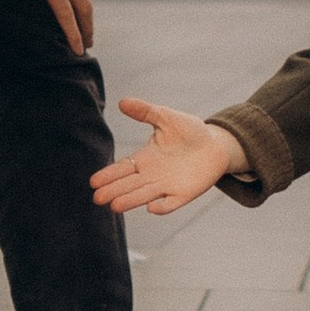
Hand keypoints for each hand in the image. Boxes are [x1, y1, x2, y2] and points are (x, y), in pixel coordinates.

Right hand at [90, 98, 250, 216]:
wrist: (215, 145)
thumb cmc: (189, 130)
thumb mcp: (165, 117)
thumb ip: (145, 111)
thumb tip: (122, 102)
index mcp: (146, 157)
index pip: (123, 168)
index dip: (109, 175)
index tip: (93, 182)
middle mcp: (152, 175)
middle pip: (129, 184)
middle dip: (113, 191)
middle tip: (97, 198)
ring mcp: (167, 186)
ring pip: (144, 195)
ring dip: (130, 200)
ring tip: (114, 206)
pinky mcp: (184, 194)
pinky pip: (171, 203)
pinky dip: (162, 207)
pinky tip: (151, 208)